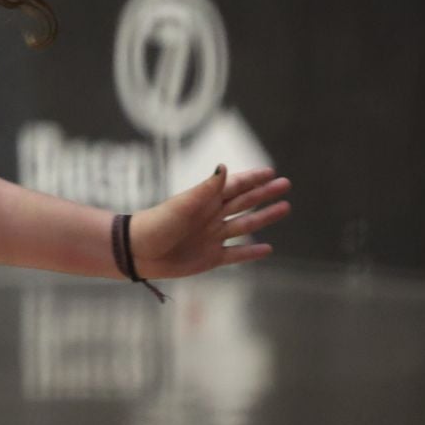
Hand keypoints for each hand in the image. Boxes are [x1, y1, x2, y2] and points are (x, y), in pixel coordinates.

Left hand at [129, 165, 292, 279]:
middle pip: (244, 202)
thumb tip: (224, 166)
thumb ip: (206, 189)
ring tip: (285, 207)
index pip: (235, 186)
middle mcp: (212, 217)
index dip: (253, 179)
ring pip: (245, 225)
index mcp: (205, 201)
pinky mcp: (211, 258)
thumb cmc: (158, 224)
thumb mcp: (183, 205)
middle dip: (265, 193)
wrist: (138, 251)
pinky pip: (237, 254)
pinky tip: (267, 248)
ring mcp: (213, 237)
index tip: (271, 171)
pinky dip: (252, 252)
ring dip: (265, 217)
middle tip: (285, 184)